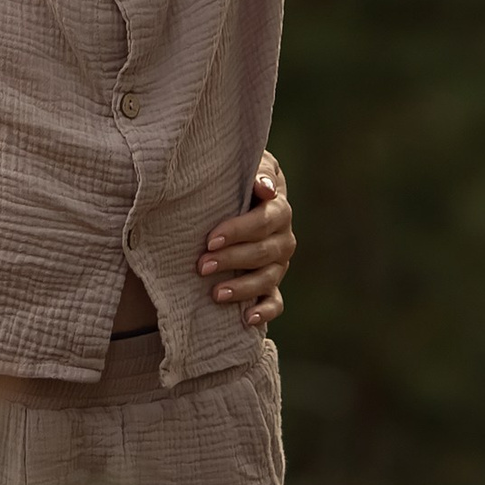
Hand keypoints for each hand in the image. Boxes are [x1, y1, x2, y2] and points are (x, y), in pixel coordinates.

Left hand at [197, 149, 293, 326]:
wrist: (236, 195)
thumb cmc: (237, 179)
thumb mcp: (249, 165)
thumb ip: (257, 172)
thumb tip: (265, 188)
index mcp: (278, 210)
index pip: (263, 221)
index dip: (238, 231)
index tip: (211, 239)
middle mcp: (283, 239)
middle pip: (263, 252)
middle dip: (232, 260)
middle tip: (201, 265)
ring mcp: (279, 264)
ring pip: (268, 278)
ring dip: (243, 288)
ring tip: (216, 294)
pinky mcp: (272, 284)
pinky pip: (276, 302)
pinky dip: (265, 311)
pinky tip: (247, 319)